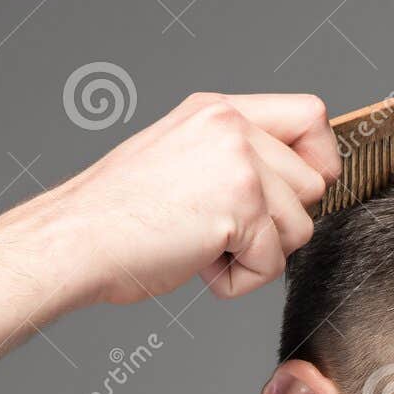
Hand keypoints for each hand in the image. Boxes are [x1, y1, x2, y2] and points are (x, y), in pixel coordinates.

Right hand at [47, 92, 340, 304]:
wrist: (75, 241)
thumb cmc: (114, 216)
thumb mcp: (180, 157)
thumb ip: (234, 157)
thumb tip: (291, 185)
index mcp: (217, 111)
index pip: (310, 116)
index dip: (318, 159)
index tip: (300, 190)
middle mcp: (232, 129)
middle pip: (313, 185)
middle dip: (279, 224)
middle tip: (221, 232)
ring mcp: (239, 166)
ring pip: (300, 228)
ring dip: (258, 254)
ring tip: (203, 247)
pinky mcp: (241, 210)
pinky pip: (273, 264)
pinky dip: (238, 282)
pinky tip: (196, 264)